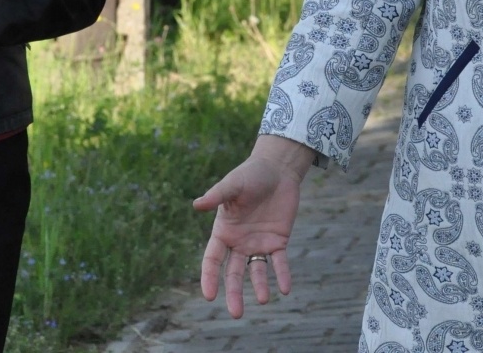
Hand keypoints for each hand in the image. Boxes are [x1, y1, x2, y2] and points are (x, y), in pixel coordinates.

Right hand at [194, 135, 314, 317]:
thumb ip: (217, 196)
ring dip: (260, 286)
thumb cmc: (250, 175)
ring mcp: (258, 243)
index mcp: (223, 232)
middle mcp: (239, 242)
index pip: (212, 260)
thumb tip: (196, 204)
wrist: (277, 169)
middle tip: (236, 314)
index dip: (209, 278)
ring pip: (256, 271)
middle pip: (233, 273)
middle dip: (234, 293)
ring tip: (264, 300)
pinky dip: (282, 275)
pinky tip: (286, 288)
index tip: (209, 296)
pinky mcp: (278, 240)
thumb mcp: (233, 184)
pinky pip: (279, 262)